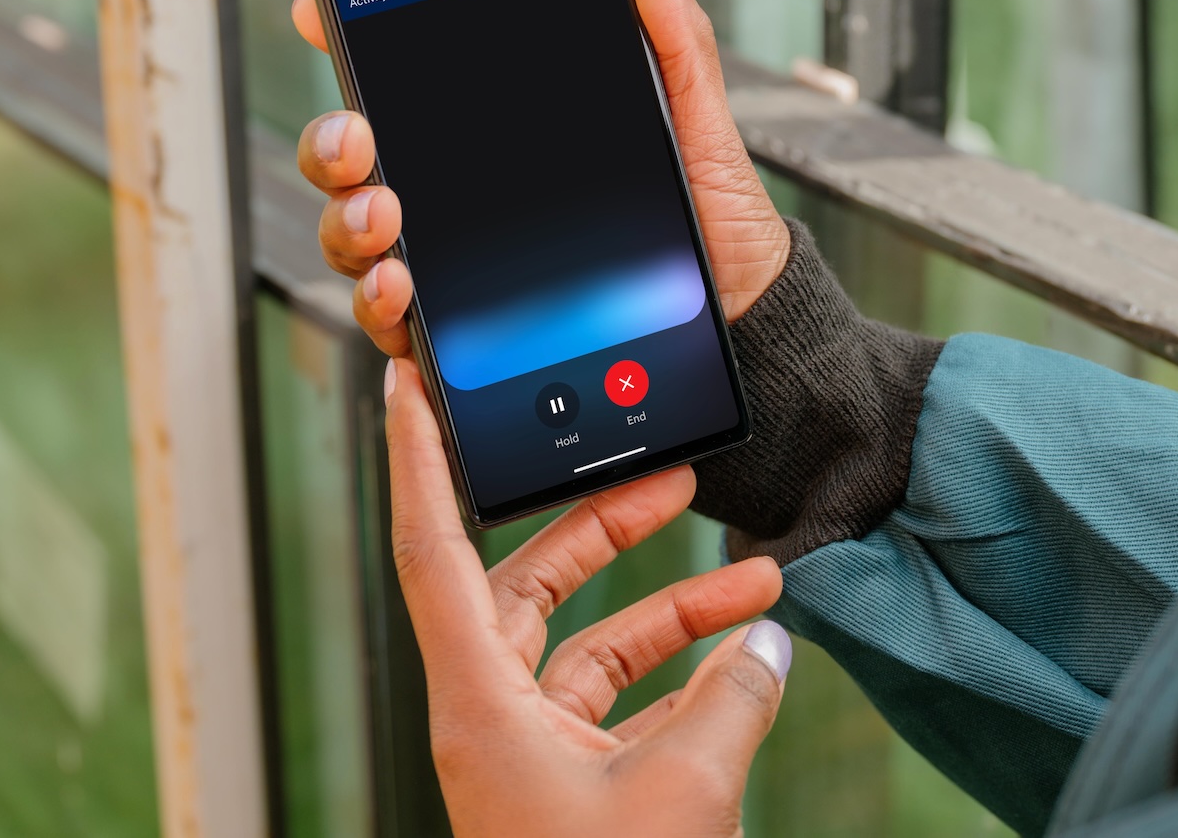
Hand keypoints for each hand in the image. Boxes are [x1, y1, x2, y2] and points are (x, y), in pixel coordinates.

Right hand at [292, 0, 791, 357]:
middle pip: (354, 163)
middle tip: (359, 139)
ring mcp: (456, 262)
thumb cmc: (708, 208)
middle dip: (332, 145)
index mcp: (497, 129)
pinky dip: (380, 306)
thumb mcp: (692, 114)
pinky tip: (402, 291)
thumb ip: (668, 30)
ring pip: (357, 239)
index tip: (318, 13)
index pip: (405, 79)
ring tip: (385, 219)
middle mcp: (459, 192)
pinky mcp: (469, 333)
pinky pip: (396, 323)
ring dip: (348, 224)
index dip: (350, 41)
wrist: (740, 309)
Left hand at [381, 357, 788, 836]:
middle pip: (529, 585)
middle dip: (602, 529)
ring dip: (672, 610)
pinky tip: (745, 659)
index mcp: (477, 705)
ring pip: (590, 647)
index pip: (432, 551)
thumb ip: (732, 697)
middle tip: (667, 476)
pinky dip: (680, 676)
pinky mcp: (574, 794)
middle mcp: (490, 720)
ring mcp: (531, 759)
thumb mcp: (686, 790)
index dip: (419, 462)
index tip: (409, 384)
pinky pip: (621, 705)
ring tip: (757, 581)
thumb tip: (768, 646)